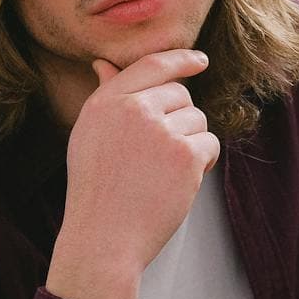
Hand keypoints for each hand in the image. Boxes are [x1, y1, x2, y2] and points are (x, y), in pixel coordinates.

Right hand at [48, 50, 218, 298]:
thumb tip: (104, 63)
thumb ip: (104, 97)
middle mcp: (133, 110)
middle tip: (160, 155)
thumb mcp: (88, 136)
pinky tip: (179, 182)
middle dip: (180, 119)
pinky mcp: (185, 156)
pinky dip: (204, 162)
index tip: (199, 60)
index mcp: (106, 102)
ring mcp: (161, 131)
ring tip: (163, 172)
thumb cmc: (95, 191)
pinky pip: (210, 144)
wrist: (103, 239)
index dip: (180, 59)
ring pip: (198, 120)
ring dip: (191, 143)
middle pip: (181, 94)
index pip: (151, 65)